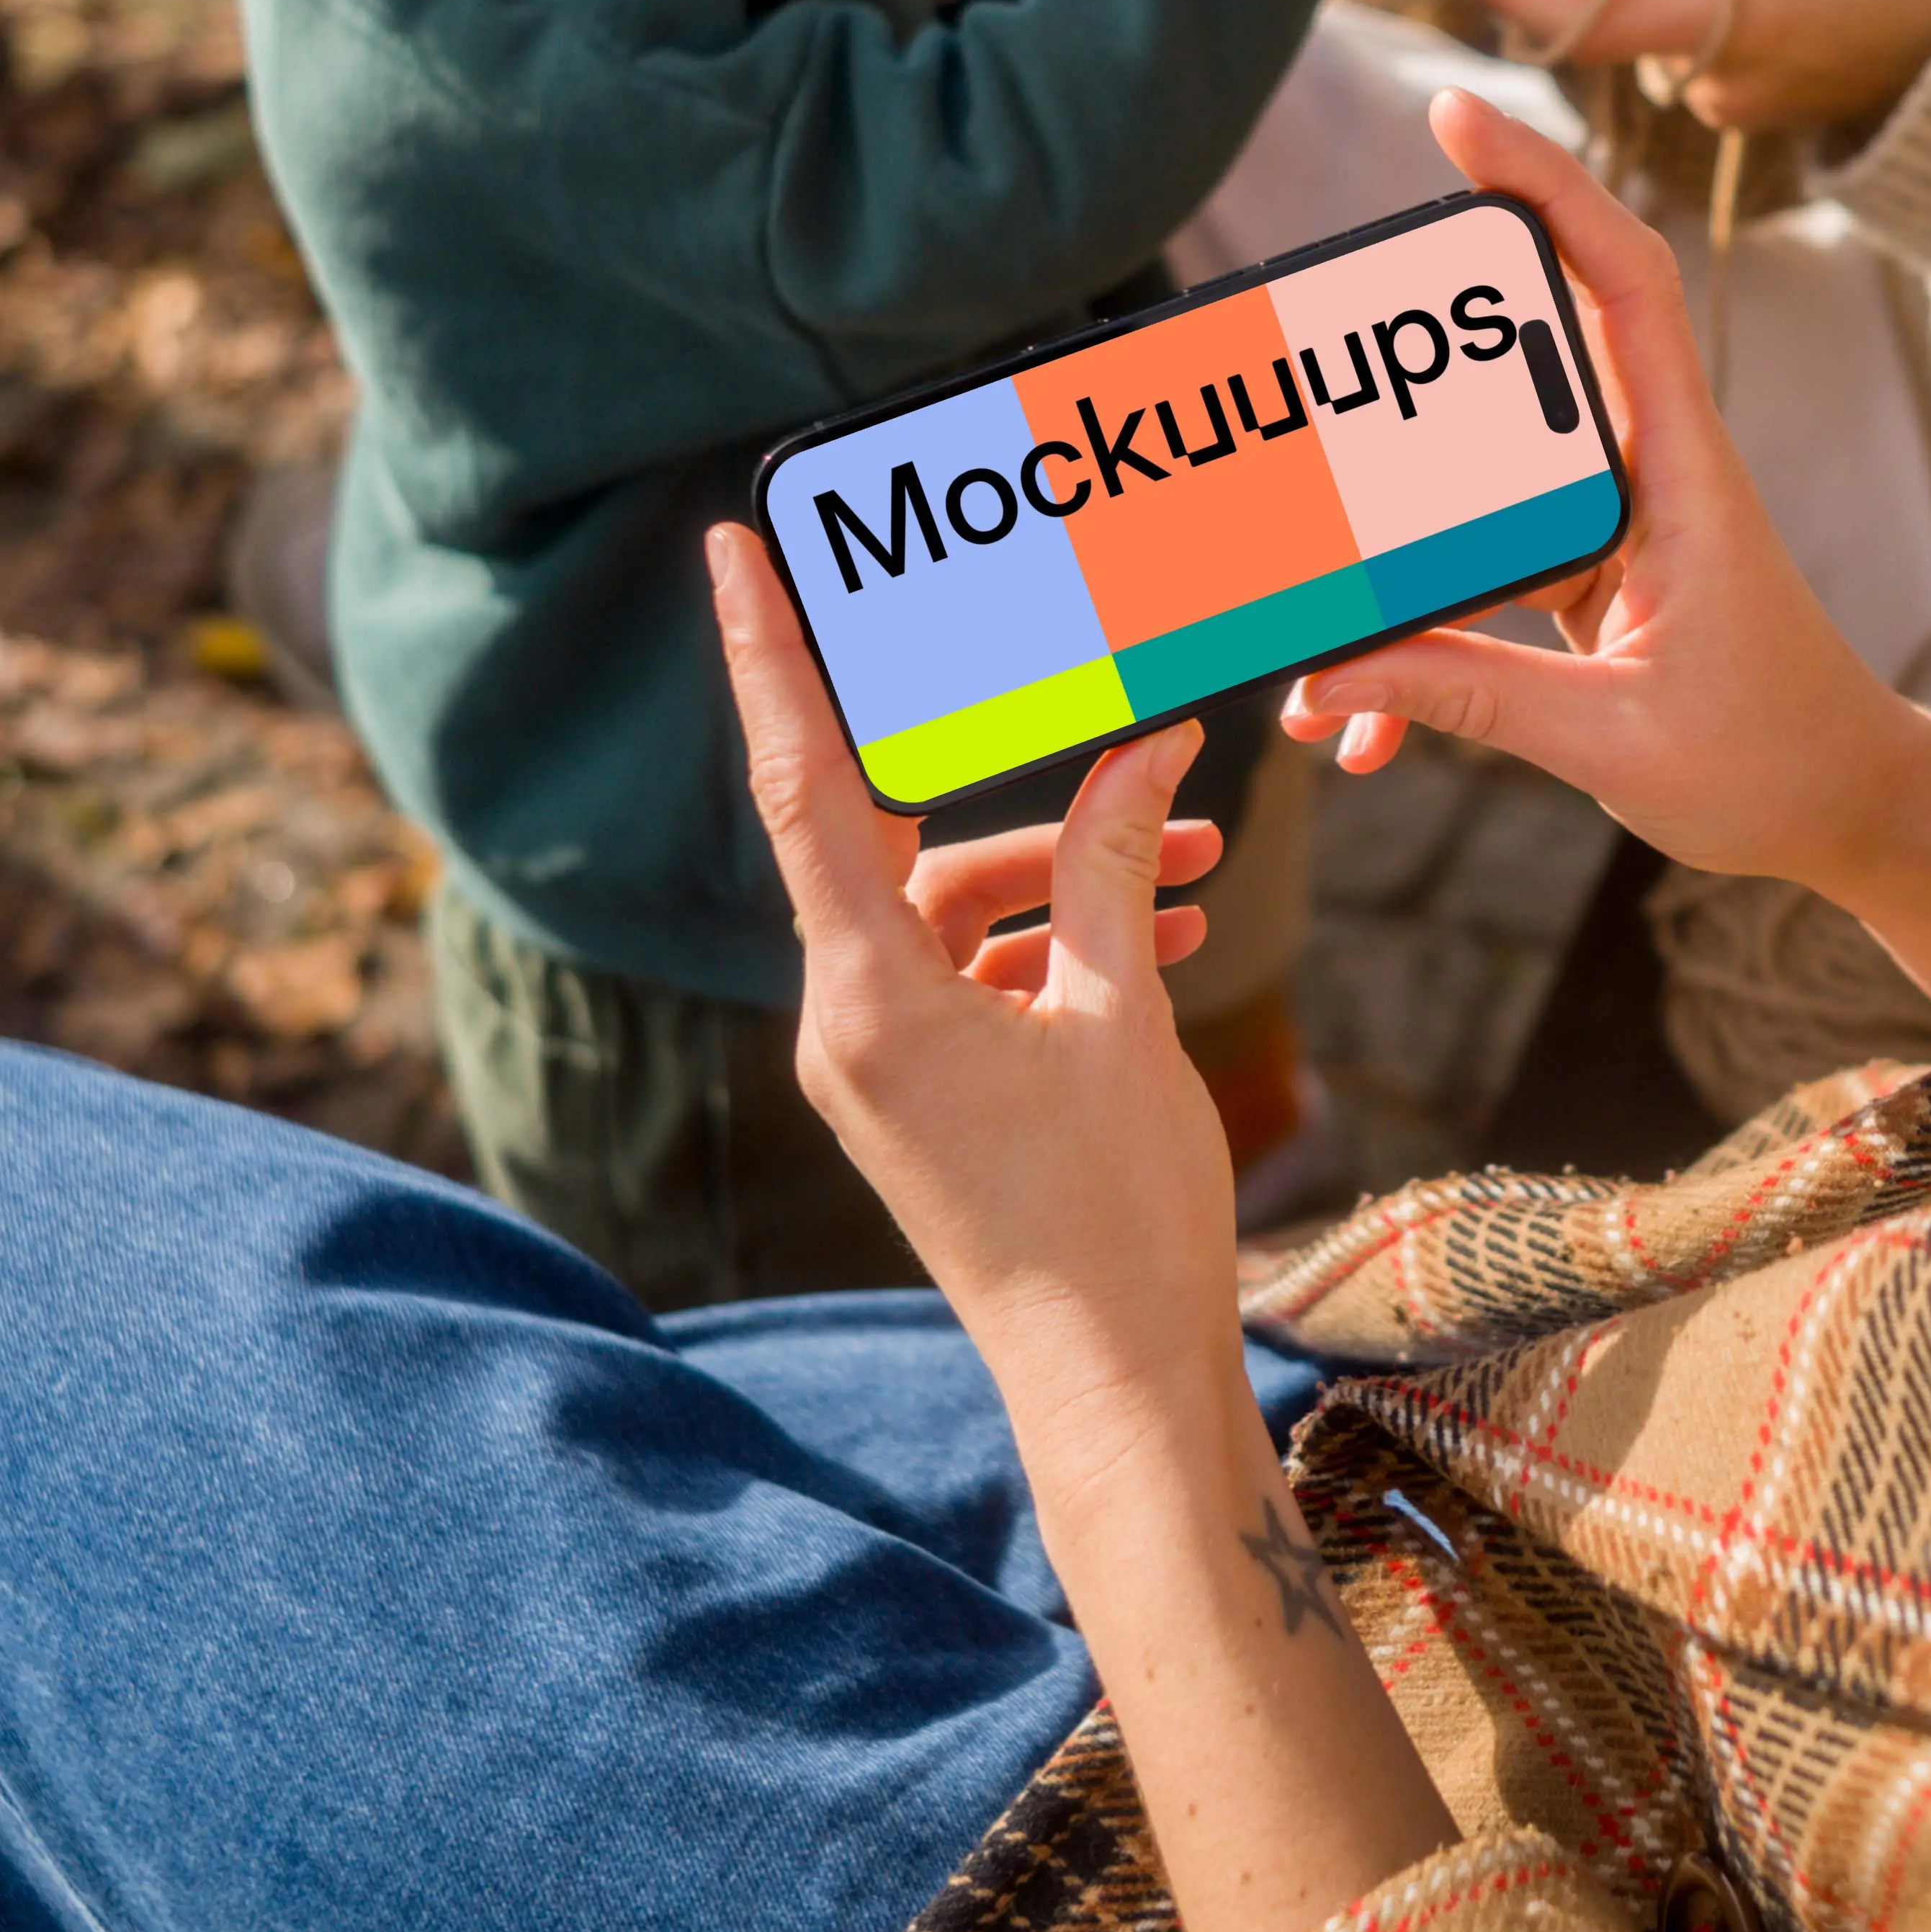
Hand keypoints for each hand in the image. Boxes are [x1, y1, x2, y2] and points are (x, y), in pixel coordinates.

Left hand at [709, 526, 1239, 1399]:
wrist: (1114, 1377)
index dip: (769, 661)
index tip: (737, 554)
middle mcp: (847, 1024)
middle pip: (902, 842)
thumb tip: (1142, 746)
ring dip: (1063, 873)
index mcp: (866, 998)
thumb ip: (1109, 866)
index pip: (802, 786)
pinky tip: (1157, 931)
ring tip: (1193, 868)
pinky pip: (969, 973)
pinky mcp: (920, 1092)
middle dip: (1014, 785)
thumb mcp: (1120, 1014)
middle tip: (1097, 714)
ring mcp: (879, 1062)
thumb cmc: (1115, 1213)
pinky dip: (1051, 941)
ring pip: (953, 909)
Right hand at [1281, 96, 1930, 1031]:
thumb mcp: (1614, 741)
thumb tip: (1335, 674)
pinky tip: (1364, 722)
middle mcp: (1643, 470)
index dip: (1546, 185)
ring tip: (1306, 621)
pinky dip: (1412, 638)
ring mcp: (1608, 518)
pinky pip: (1472, 567)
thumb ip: (1474, 699)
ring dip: (1385, 542)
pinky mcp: (1582, 573)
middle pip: (1520, 351)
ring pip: (1472, 477)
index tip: (1457, 118)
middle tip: (1309, 336)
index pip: (1621, 281)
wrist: (1849, 811)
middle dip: (1409, 343)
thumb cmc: (1772, 765)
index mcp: (1681, 471)